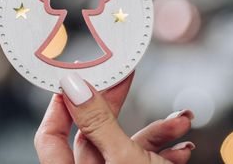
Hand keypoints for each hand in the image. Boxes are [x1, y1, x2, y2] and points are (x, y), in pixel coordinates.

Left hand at [35, 72, 193, 163]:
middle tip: (126, 77)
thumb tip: (73, 86)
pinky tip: (182, 148)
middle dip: (117, 106)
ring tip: (181, 121)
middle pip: (93, 135)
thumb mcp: (124, 160)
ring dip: (154, 133)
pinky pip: (141, 162)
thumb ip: (97, 123)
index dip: (60, 105)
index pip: (51, 136)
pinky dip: (162, 152)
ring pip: (124, 147)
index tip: (76, 77)